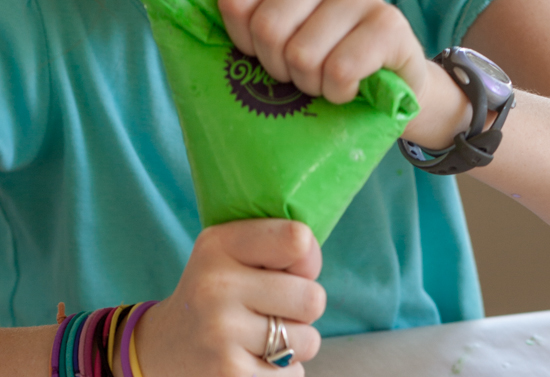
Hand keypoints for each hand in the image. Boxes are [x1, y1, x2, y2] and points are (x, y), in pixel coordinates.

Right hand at [131, 219, 325, 376]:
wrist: (158, 359)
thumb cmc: (211, 304)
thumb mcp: (227, 259)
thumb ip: (273, 250)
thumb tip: (312, 261)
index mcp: (219, 246)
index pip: (298, 241)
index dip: (306, 263)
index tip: (286, 275)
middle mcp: (218, 286)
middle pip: (312, 298)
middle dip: (302, 313)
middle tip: (271, 316)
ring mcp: (223, 333)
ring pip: (309, 341)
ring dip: (294, 347)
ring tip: (260, 343)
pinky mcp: (233, 376)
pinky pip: (295, 374)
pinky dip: (282, 375)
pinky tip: (252, 367)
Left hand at [218, 0, 427, 103]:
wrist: (392, 94)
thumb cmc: (326, 71)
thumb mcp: (281, 48)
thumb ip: (248, 27)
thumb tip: (196, 17)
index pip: (236, 4)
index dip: (242, 38)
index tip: (260, 53)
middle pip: (267, 29)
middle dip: (278, 68)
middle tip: (298, 75)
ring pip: (302, 55)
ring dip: (311, 86)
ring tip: (324, 84)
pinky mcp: (388, 27)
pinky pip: (338, 71)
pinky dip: (337, 94)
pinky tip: (348, 91)